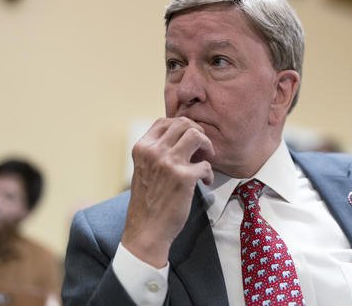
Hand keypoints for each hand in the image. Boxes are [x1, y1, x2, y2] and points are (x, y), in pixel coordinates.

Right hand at [121, 117, 214, 266]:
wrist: (146, 230)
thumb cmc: (148, 201)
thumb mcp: (144, 169)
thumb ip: (157, 152)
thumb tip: (182, 137)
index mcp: (142, 148)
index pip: (165, 121)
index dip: (182, 126)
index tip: (189, 139)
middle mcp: (153, 151)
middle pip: (183, 124)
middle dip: (197, 133)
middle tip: (202, 148)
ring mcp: (169, 163)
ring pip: (196, 135)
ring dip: (207, 145)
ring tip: (207, 159)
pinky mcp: (184, 178)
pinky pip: (206, 164)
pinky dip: (209, 173)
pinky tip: (205, 182)